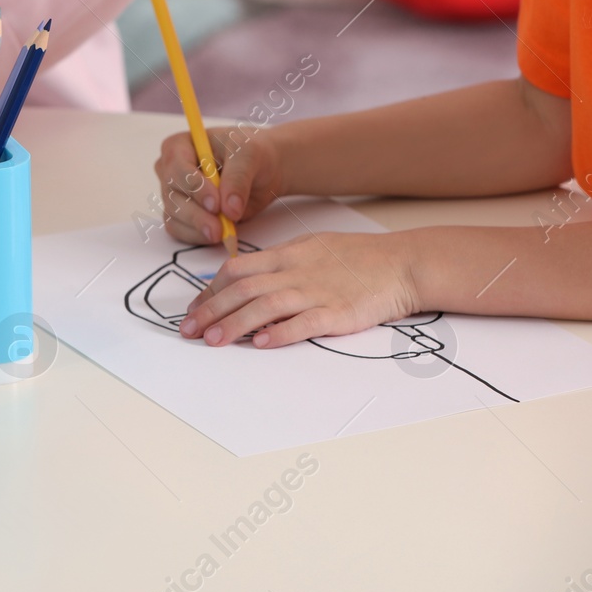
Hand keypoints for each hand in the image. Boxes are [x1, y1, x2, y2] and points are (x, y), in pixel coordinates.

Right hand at [155, 128, 284, 243]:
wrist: (262, 171)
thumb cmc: (251, 153)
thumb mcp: (250, 155)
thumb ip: (238, 179)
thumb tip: (229, 209)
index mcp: (179, 146)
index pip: (177, 168)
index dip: (193, 187)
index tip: (215, 204)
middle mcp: (170, 170)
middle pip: (171, 195)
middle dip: (195, 214)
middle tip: (218, 229)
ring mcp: (174, 194)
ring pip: (174, 215)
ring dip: (197, 228)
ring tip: (222, 234)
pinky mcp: (181, 215)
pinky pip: (179, 230)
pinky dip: (197, 236)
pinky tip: (217, 236)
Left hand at [178, 231, 421, 347]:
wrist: (403, 263)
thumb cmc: (357, 257)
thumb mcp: (311, 247)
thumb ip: (280, 262)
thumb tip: (247, 276)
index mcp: (287, 255)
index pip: (236, 270)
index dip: (209, 290)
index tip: (193, 308)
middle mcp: (295, 272)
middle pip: (241, 289)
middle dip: (210, 310)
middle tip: (188, 330)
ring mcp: (316, 292)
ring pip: (264, 306)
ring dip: (234, 324)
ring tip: (212, 341)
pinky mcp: (337, 313)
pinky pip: (303, 323)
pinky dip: (279, 333)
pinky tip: (259, 344)